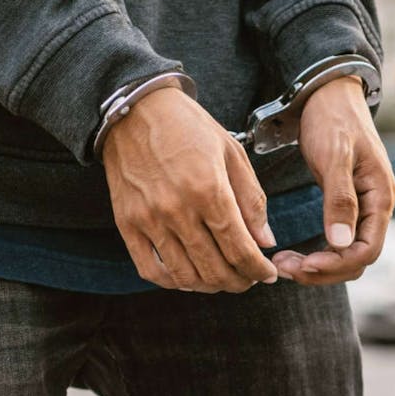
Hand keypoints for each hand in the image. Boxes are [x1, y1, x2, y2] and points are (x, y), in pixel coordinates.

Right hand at [102, 87, 277, 292]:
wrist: (136, 109)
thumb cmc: (189, 128)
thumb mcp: (232, 153)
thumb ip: (251, 200)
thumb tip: (265, 242)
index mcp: (209, 189)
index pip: (240, 249)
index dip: (258, 270)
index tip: (268, 274)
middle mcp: (178, 209)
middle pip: (215, 268)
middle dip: (239, 281)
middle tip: (249, 279)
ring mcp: (149, 219)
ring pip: (185, 275)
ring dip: (210, 286)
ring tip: (222, 279)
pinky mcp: (127, 223)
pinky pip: (150, 269)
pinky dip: (173, 282)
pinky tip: (188, 277)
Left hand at [271, 76, 394, 284]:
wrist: (327, 94)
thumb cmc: (332, 119)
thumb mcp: (335, 156)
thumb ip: (340, 199)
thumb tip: (342, 242)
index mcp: (380, 196)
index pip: (368, 249)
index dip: (337, 264)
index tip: (304, 265)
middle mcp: (376, 206)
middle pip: (357, 258)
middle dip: (323, 269)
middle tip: (284, 268)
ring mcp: (362, 206)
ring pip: (346, 252)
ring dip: (317, 264)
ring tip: (283, 262)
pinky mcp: (346, 203)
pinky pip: (337, 240)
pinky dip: (317, 251)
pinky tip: (294, 252)